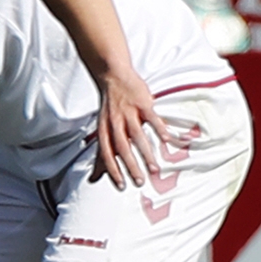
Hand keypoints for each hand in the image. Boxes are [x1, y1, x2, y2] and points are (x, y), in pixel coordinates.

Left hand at [91, 67, 173, 188]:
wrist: (113, 75)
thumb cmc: (109, 108)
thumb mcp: (102, 131)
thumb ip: (100, 155)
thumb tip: (93, 178)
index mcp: (104, 129)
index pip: (106, 153)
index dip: (112, 169)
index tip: (121, 185)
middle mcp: (115, 121)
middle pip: (122, 147)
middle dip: (131, 165)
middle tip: (140, 182)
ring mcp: (129, 111)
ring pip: (137, 135)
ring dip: (145, 153)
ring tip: (155, 168)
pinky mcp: (142, 102)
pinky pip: (151, 117)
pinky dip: (159, 128)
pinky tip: (166, 140)